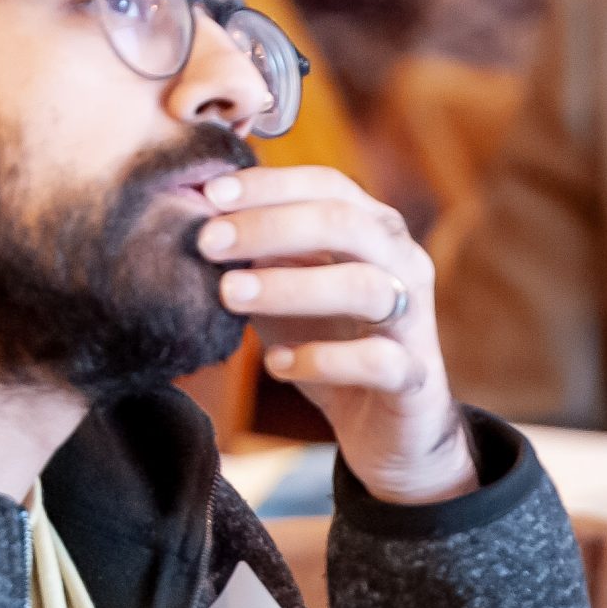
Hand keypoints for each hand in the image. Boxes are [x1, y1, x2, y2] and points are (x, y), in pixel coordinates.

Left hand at [200, 166, 474, 505]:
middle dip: (270, 227)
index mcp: (373, 231)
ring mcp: (413, 320)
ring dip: (290, 287)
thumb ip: (256, 251)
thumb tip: (193, 210)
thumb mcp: (286, 287)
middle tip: (207, 242)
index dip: (269, 185)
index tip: (208, 192)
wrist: (383, 423)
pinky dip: (322, 360)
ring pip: (365, 287)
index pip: (328, 186)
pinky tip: (276, 365)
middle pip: (346, 223)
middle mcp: (402, 264)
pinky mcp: (413, 378)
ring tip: (229, 295)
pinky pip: (377, 361)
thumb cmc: (328, 339)